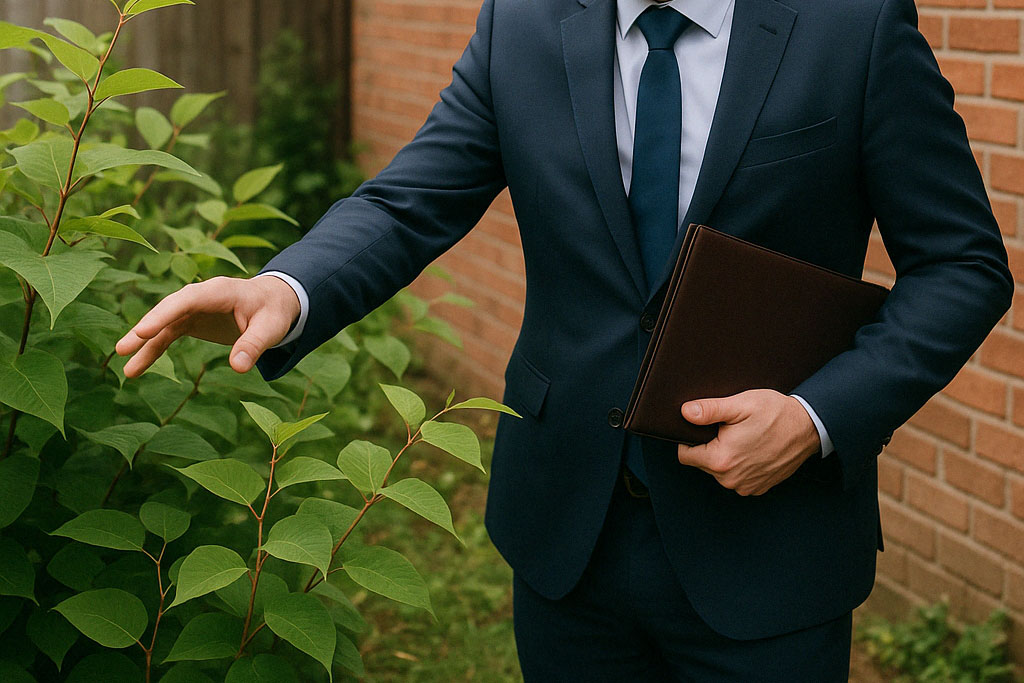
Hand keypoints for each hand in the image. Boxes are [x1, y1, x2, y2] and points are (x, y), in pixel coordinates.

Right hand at [114, 275, 300, 377]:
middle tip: (123, 348)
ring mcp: (192, 308)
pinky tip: (137, 368)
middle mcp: (200, 296)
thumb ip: (254, 345)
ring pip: (163, 326)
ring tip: (126, 369)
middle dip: (146, 328)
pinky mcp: (190, 321)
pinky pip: (167, 336)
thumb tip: (239, 368)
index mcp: (219, 291)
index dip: (164, 314)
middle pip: (168, 311)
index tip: (144, 331)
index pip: (187, 300)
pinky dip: (153, 350)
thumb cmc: (273, 311)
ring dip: (144, 345)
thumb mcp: (271, 328)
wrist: (274, 302)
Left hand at [676, 389, 820, 495]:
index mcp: (721, 460)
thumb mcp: (740, 405)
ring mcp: (745, 486)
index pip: (685, 455)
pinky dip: (740, 466)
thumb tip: (685, 412)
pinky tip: (752, 449)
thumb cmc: (775, 413)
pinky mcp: (758, 488)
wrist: (808, 427)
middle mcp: (731, 479)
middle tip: (728, 430)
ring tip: (742, 438)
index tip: (704, 428)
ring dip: (724, 457)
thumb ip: (709, 410)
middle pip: (702, 464)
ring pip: (719, 472)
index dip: (690, 439)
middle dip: (709, 447)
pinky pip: (737, 478)